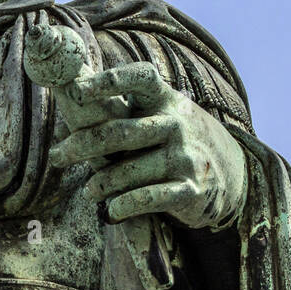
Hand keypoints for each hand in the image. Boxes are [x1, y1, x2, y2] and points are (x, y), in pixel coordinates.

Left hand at [47, 61, 246, 230]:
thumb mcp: (162, 115)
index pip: (140, 78)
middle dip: (81, 145)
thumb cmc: (177, 140)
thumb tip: (67, 92)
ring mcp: (185, 156)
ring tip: (89, 191)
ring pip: (128, 170)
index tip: (76, 91)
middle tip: (58, 156)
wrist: (232, 176)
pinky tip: (111, 211)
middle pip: (119, 132)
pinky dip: (123, 206)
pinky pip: (147, 198)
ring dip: (101, 183)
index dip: (108, 80)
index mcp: (166, 100)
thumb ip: (127, 108)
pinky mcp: (190, 189)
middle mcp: (177, 123)